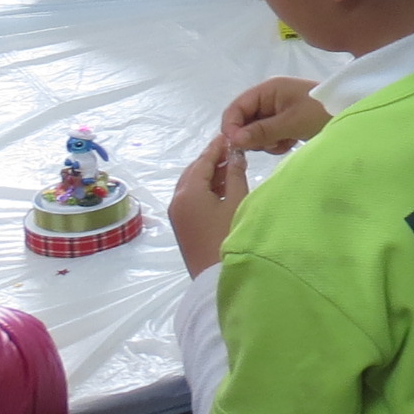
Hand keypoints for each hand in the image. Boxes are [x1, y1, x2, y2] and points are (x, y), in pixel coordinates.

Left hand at [169, 141, 249, 275]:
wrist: (213, 277)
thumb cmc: (228, 237)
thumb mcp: (236, 202)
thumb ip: (235, 175)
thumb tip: (236, 155)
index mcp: (189, 192)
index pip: (202, 161)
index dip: (216, 148)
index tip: (229, 136)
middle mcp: (177, 199)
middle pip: (193, 171)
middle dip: (210, 160)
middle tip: (231, 151)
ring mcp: (176, 213)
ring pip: (190, 184)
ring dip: (207, 174)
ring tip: (229, 167)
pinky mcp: (181, 224)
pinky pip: (190, 197)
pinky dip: (203, 187)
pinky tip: (220, 187)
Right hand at [221, 77, 328, 155]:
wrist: (350, 112)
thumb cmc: (320, 112)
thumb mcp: (290, 123)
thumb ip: (261, 131)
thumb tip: (234, 140)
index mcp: (267, 90)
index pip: (236, 108)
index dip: (232, 127)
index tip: (236, 146)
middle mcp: (268, 98)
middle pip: (244, 121)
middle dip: (253, 137)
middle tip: (270, 143)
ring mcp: (276, 110)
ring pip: (256, 132)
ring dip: (266, 142)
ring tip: (284, 142)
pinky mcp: (285, 122)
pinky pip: (269, 136)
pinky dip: (277, 143)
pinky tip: (290, 143)